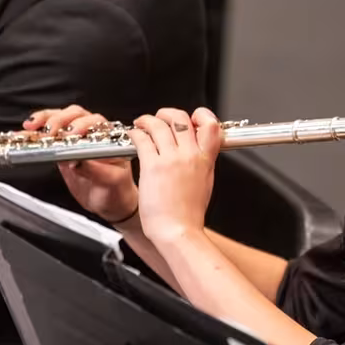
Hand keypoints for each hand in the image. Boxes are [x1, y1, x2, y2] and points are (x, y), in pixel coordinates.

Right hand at [24, 106, 137, 224]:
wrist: (110, 203)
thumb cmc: (118, 190)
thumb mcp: (112, 181)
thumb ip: (96, 170)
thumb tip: (77, 161)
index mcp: (110, 136)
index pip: (95, 121)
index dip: (81, 124)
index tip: (72, 134)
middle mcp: (92, 133)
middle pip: (74, 115)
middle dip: (59, 120)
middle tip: (49, 131)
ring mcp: (75, 140)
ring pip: (59, 120)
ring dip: (43, 120)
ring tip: (31, 127)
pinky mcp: (61, 149)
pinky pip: (46, 137)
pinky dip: (33, 134)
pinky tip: (24, 134)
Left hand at [130, 107, 221, 242]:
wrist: (178, 231)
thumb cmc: (189, 215)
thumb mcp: (206, 183)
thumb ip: (203, 163)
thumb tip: (198, 153)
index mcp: (205, 159)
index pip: (210, 125)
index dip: (201, 115)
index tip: (191, 118)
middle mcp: (189, 155)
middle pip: (181, 118)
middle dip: (168, 113)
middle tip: (160, 118)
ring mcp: (171, 160)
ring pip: (159, 124)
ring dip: (147, 120)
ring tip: (141, 124)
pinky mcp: (151, 166)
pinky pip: (142, 139)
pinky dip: (136, 133)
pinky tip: (133, 136)